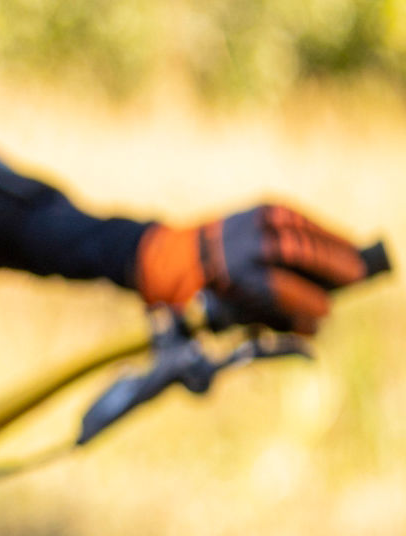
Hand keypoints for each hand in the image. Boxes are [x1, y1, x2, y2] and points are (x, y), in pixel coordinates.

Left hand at [136, 203, 372, 333]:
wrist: (180, 254)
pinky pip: (297, 217)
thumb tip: (315, 326)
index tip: (326, 310)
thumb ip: (274, 319)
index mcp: (233, 276)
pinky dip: (321, 229)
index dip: (305, 301)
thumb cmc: (216, 290)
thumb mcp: (235, 312)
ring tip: (355, 258)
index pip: (277, 288)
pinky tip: (338, 241)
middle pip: (294, 251)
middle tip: (356, 277)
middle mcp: (242, 246)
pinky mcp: (260, 208)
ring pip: (299, 231)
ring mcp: (252, 223)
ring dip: (332, 245)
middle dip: (329, 264)